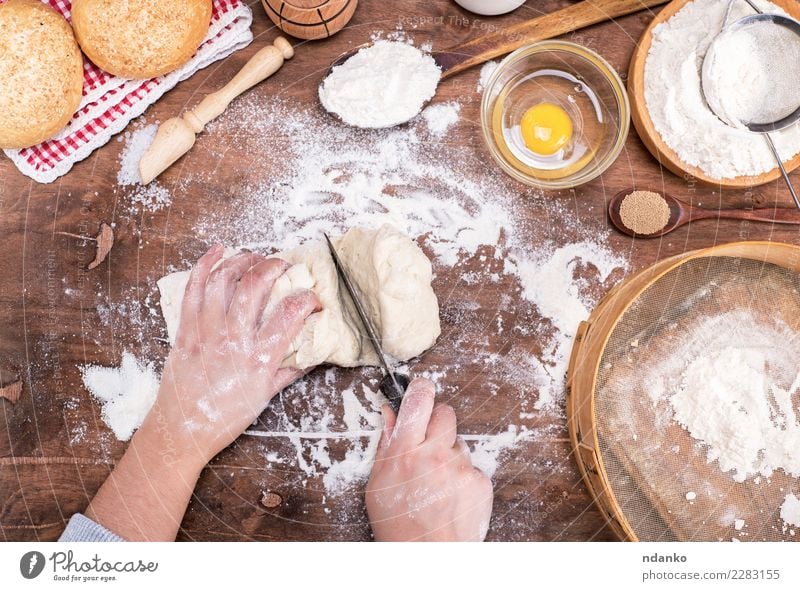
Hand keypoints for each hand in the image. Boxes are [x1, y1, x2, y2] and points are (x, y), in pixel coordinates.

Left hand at [141, 244, 319, 466]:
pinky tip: (218, 251)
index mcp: (259, 359)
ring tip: (255, 257)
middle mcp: (233, 341)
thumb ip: (289, 371)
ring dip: (242, 261)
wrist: (182, 432)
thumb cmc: (225, 419)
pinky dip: (205, 265)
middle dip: (274, 267)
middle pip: (255, 286)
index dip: (308, 299)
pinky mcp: (185, 331)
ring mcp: (206, 333)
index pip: (291, 315)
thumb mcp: (265, 397)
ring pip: (224, 281)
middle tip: (284, 266)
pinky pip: (194, 289)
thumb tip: (312, 354)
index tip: (313, 300)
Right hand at [366, 378, 493, 541]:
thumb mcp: (378, 482)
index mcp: (405, 451)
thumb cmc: (398, 523)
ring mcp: (461, 467)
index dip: (420, 389)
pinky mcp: (480, 481)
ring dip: (449, 454)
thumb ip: (387, 443)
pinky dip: (462, 476)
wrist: (428, 558)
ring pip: (458, 443)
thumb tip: (391, 412)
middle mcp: (435, 454)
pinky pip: (472, 466)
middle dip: (436, 422)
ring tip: (436, 482)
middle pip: (445, 413)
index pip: (418, 400)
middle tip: (427, 443)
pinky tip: (450, 495)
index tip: (420, 389)